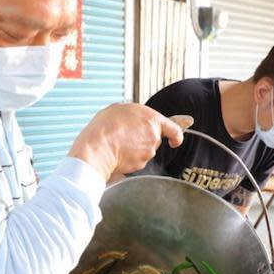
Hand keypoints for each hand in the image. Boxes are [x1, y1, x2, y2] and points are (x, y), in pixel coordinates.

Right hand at [69, 103, 183, 181]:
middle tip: (126, 135)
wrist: (97, 148)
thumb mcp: (119, 109)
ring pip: (145, 151)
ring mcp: (147, 152)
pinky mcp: (140, 164)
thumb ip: (134, 114)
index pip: (173, 129)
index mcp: (151, 119)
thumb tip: (134, 118)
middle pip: (154, 140)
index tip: (175, 140)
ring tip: (118, 143)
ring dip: (134, 149)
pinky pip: (136, 161)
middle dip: (143, 139)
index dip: (176, 136)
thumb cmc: (105, 127)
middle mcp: (153, 136)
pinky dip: (129, 158)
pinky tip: (118, 153)